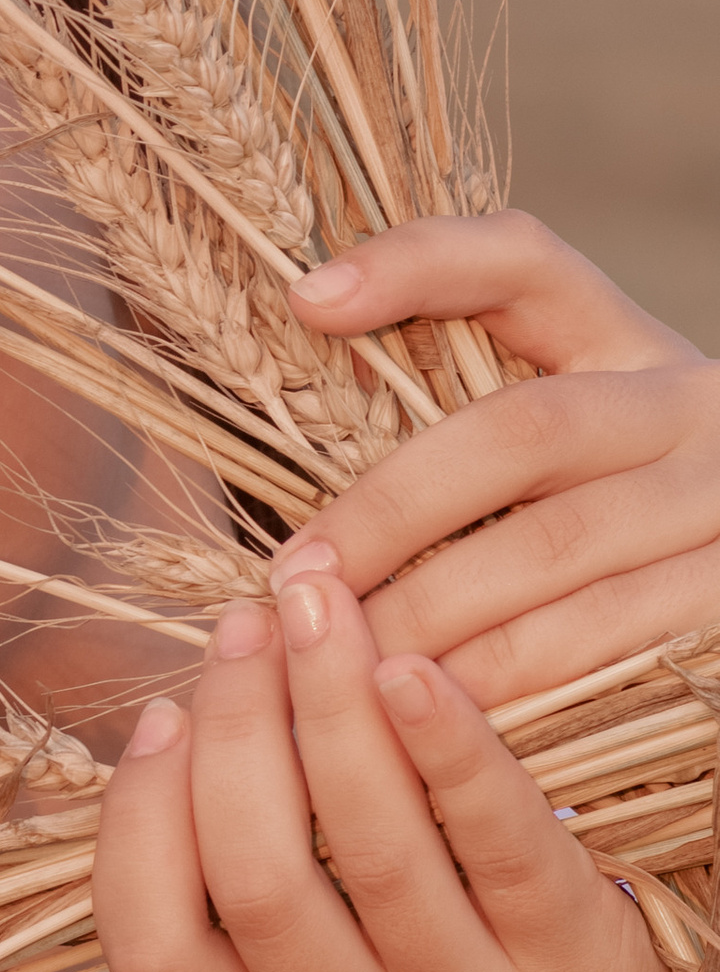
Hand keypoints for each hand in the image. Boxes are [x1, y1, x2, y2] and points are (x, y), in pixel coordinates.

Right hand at [93, 557, 690, 971]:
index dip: (136, 823)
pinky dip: (446, 749)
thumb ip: (241, 946)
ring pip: (369, 850)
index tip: (159, 717)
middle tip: (245, 623)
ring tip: (315, 608)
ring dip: (325, 705)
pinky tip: (411, 669)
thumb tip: (182, 740)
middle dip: (235, 727)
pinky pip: (498, 846)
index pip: (155, 956)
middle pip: (256, 880)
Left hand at [277, 214, 715, 706]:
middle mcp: (687, 404)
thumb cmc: (611, 526)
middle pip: (520, 430)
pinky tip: (438, 710)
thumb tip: (309, 417)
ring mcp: (719, 502)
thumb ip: (458, 425)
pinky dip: (513, 677)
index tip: (310, 297)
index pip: (522, 261)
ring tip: (342, 660)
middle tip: (295, 577)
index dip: (417, 265)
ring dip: (434, 610)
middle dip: (391, 508)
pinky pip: (608, 639)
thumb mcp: (561, 448)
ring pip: (556, 545)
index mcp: (625, 342)